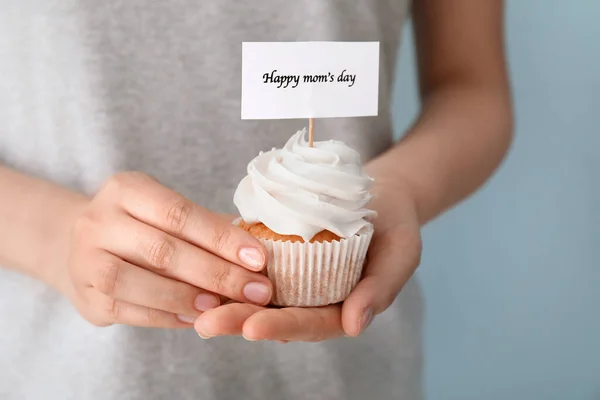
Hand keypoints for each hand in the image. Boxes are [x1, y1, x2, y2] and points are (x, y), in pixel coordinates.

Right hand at [59, 172, 272, 327]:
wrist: (86, 245)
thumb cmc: (145, 227)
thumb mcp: (171, 214)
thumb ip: (210, 228)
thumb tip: (262, 250)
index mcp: (126, 188)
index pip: (179, 213)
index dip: (221, 238)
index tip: (259, 259)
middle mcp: (98, 220)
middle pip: (162, 249)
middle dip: (216, 273)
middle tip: (255, 292)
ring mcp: (84, 259)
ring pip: (134, 282)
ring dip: (184, 296)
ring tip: (221, 306)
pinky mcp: (84, 296)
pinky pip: (126, 310)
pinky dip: (164, 316)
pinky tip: (195, 318)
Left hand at [193, 192, 421, 341]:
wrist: (378, 193)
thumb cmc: (395, 226)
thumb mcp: (400, 253)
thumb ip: (380, 289)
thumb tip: (354, 326)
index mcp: (338, 307)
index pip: (308, 324)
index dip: (282, 327)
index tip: (253, 328)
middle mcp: (308, 297)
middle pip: (272, 314)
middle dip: (238, 319)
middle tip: (207, 322)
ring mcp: (288, 275)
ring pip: (251, 292)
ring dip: (222, 297)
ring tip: (192, 302)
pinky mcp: (272, 250)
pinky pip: (245, 260)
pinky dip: (222, 264)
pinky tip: (196, 265)